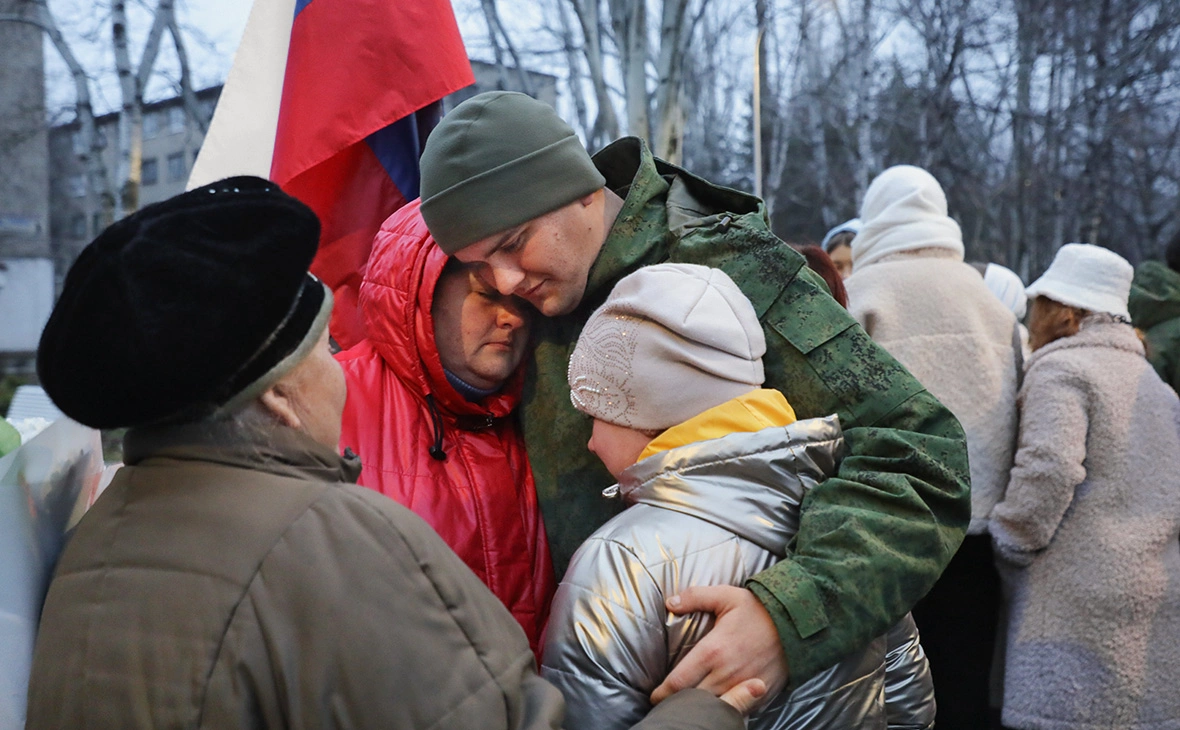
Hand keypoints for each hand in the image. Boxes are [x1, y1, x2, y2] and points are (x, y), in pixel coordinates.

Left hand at [650, 585, 787, 707]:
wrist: (798, 623)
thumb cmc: (760, 610)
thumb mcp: (726, 596)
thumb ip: (695, 597)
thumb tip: (670, 602)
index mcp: (713, 651)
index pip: (678, 682)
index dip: (662, 693)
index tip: (655, 696)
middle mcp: (726, 674)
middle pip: (692, 700)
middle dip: (678, 703)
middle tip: (668, 702)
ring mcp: (743, 687)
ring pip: (713, 708)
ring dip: (700, 709)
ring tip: (688, 706)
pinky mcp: (759, 694)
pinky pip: (738, 711)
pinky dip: (725, 710)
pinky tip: (717, 706)